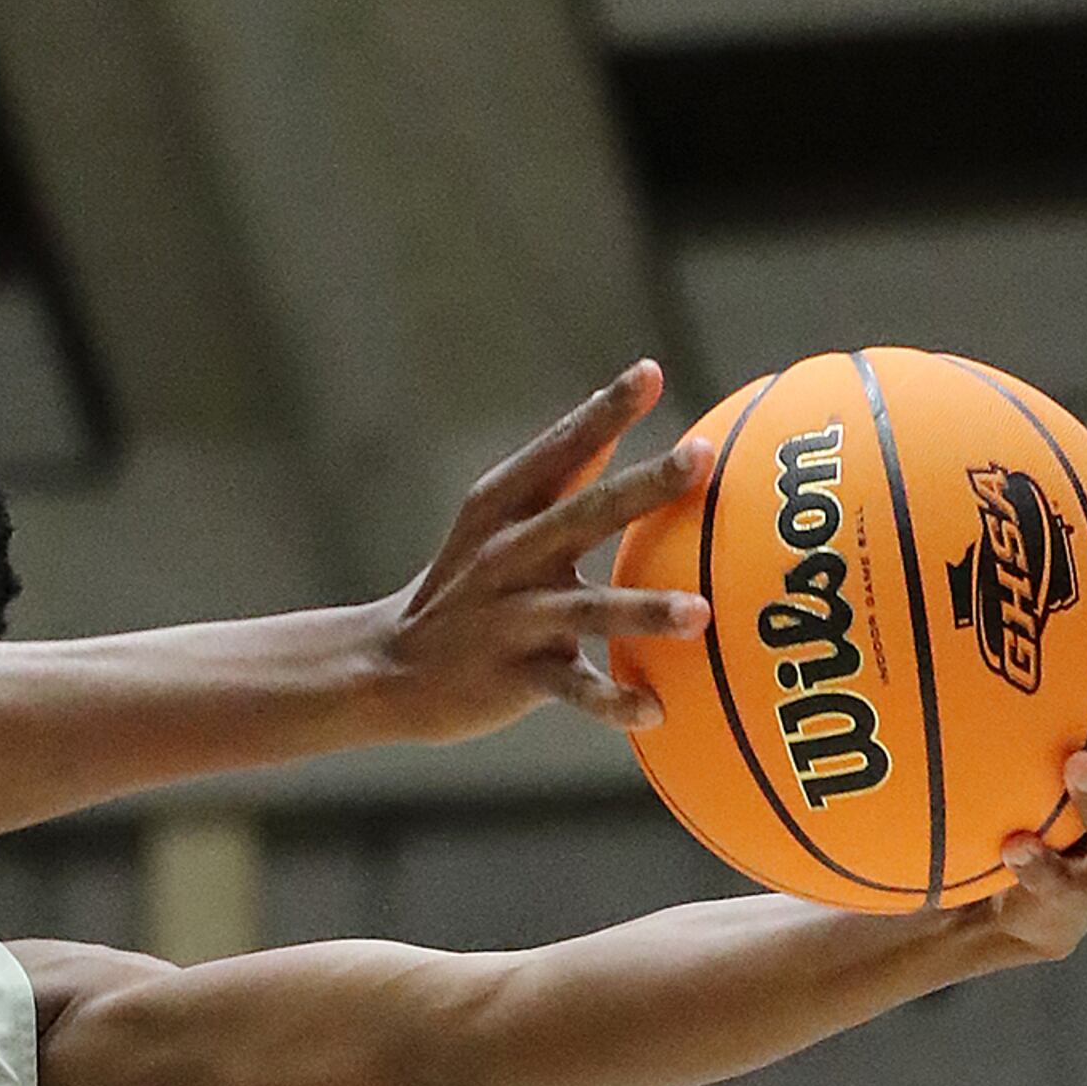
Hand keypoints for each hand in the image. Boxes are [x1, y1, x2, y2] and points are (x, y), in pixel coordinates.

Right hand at [369, 364, 714, 742]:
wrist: (385, 668)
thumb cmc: (462, 587)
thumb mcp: (494, 522)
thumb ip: (558, 473)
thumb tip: (615, 412)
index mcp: (503, 509)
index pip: (559, 450)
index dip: (604, 410)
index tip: (650, 374)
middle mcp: (507, 555)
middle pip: (585, 514)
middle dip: (644, 485)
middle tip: (701, 458)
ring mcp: (511, 617)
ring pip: (587, 610)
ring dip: (643, 609)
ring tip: (700, 614)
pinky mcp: (512, 677)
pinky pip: (573, 691)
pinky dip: (613, 701)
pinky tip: (656, 711)